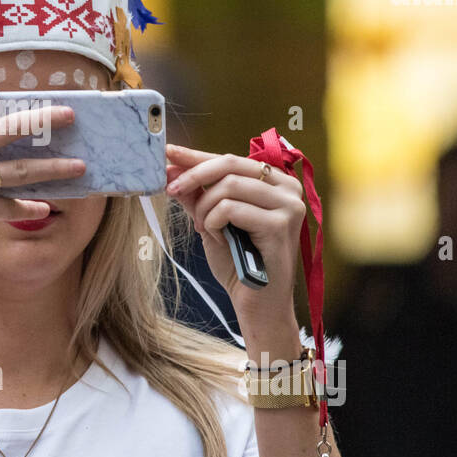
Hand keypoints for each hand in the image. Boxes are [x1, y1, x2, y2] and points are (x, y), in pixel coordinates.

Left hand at [164, 144, 306, 334]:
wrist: (256, 304)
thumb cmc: (237, 263)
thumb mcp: (212, 221)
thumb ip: (198, 195)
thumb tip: (172, 168)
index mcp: (275, 182)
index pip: (230, 159)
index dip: (196, 155)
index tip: (167, 152)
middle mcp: (288, 188)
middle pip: (230, 163)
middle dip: (193, 175)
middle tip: (170, 189)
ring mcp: (288, 206)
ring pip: (229, 185)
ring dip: (204, 207)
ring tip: (203, 227)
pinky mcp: (281, 225)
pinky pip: (232, 208)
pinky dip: (214, 221)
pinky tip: (217, 236)